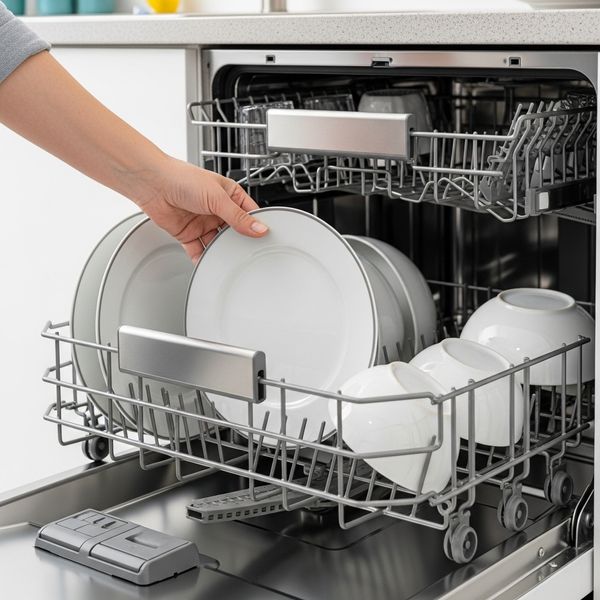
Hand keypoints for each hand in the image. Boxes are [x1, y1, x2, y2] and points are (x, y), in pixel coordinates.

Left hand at [134, 156, 268, 261]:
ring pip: (217, 243)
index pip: (249, 213)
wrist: (152, 184)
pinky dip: (203, 258)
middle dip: (240, 242)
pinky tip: (209, 264)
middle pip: (234, 231)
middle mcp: (217, 209)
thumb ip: (238, 217)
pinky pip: (199, 250)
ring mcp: (203, 222)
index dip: (257, 226)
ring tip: (229, 260)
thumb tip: (259, 228)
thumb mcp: (217, 197)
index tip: (266, 238)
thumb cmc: (182, 178)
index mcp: (229, 195)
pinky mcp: (189, 233)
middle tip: (249, 253)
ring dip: (221, 252)